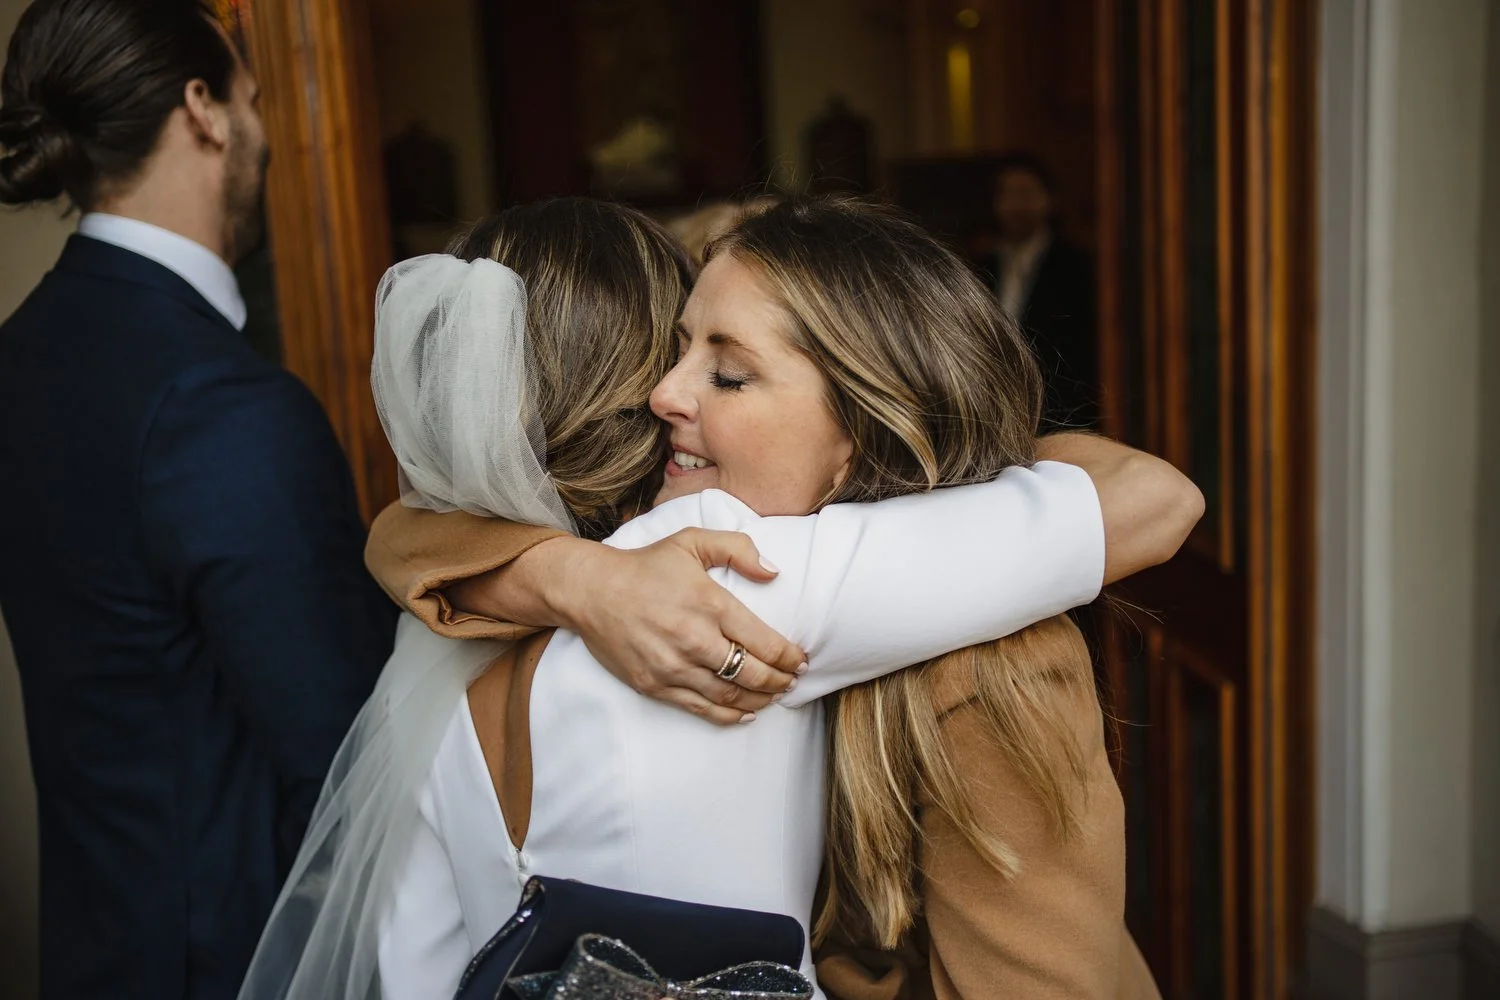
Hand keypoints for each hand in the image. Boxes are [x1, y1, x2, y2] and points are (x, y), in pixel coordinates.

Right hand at [549, 529, 806, 724]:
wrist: (590, 591)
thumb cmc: (645, 566)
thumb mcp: (692, 541)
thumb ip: (738, 549)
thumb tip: (773, 572)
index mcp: (710, 604)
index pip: (765, 642)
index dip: (790, 656)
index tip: (801, 660)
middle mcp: (695, 640)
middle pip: (753, 674)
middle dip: (780, 681)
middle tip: (792, 681)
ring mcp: (674, 667)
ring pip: (730, 695)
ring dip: (760, 699)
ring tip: (775, 695)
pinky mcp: (655, 685)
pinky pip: (701, 708)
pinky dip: (728, 715)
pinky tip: (745, 712)